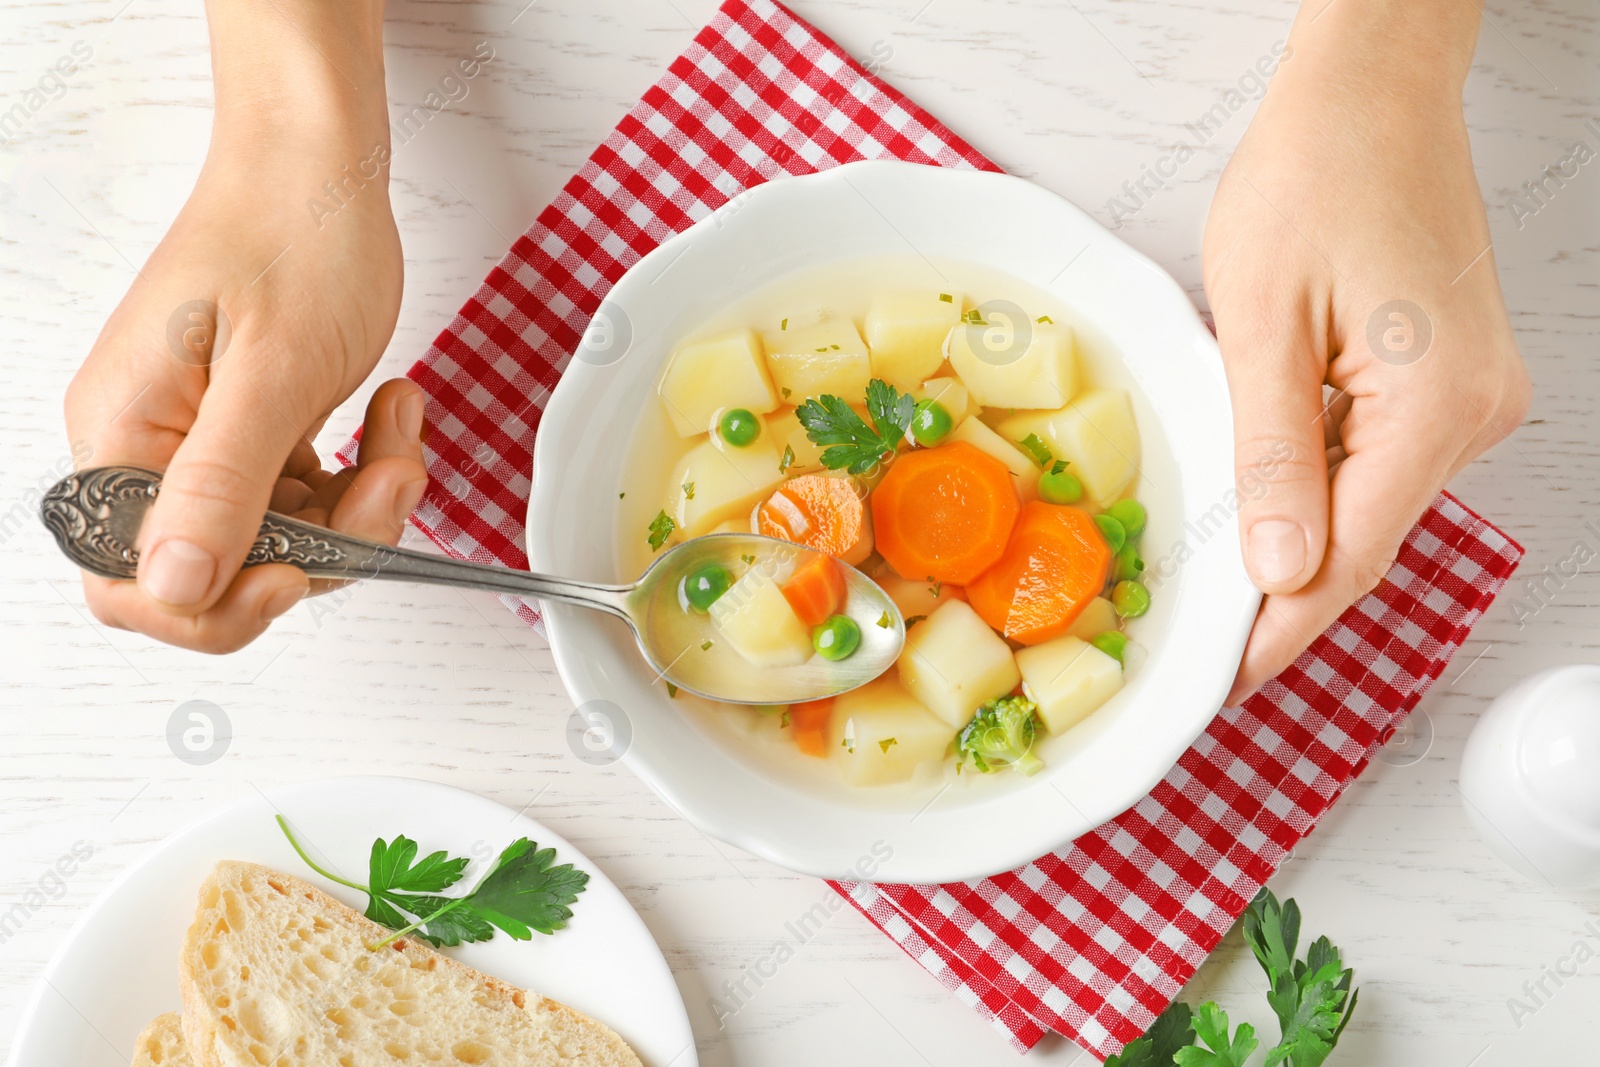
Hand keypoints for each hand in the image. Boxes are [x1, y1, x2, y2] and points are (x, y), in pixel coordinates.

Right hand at [63, 3, 424, 653]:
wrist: (322, 166)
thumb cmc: (293, 236)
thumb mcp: (270, 373)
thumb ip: (221, 488)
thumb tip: (173, 588)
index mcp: (123, 434)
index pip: (134, 584)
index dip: (220, 607)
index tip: (300, 571)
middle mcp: (149, 447)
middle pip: (224, 572)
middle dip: (324, 546)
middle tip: (386, 479)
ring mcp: (202, 442)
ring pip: (281, 542)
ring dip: (360, 505)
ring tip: (398, 427)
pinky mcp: (252, 434)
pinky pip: (306, 501)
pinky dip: (360, 477)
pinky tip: (389, 418)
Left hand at [1204, 0, 1529, 702]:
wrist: (1372, 95)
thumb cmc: (1314, 178)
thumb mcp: (1263, 323)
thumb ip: (1273, 454)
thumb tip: (1279, 570)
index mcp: (1435, 408)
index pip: (1349, 559)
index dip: (1279, 633)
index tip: (1221, 687)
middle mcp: (1472, 416)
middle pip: (1364, 542)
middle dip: (1281, 599)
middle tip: (1203, 654)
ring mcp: (1467, 400)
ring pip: (1368, 506)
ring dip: (1295, 542)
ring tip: (1215, 590)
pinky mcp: (1446, 382)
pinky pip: (1375, 462)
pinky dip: (1317, 488)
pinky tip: (1264, 502)